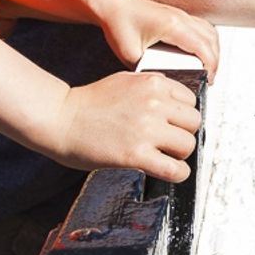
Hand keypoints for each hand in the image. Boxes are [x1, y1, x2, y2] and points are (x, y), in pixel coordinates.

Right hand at [42, 71, 201, 181]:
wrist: (60, 118)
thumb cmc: (88, 103)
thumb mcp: (126, 80)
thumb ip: (152, 88)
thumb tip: (174, 99)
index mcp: (153, 83)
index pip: (191, 100)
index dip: (182, 115)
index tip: (174, 125)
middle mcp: (154, 103)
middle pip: (193, 122)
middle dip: (184, 133)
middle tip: (170, 142)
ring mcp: (146, 129)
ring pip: (188, 145)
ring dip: (180, 154)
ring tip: (165, 156)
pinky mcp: (136, 154)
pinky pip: (175, 168)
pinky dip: (178, 174)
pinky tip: (171, 172)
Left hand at [96, 0, 219, 77]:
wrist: (111, 6)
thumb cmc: (118, 24)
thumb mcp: (130, 55)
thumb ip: (148, 70)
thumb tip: (161, 82)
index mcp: (172, 26)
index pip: (203, 47)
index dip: (211, 65)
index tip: (209, 79)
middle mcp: (180, 17)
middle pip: (211, 39)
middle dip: (215, 60)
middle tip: (210, 78)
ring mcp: (180, 14)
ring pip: (210, 31)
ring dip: (213, 49)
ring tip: (208, 66)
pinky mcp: (177, 14)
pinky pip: (202, 26)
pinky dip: (207, 40)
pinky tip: (201, 51)